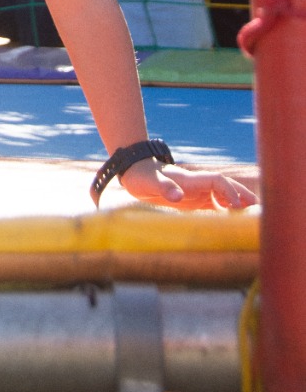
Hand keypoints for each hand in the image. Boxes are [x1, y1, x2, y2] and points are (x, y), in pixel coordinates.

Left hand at [118, 157, 258, 210]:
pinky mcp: (190, 200)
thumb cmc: (141, 176)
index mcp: (190, 179)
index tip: (236, 206)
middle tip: (256, 208)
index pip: (217, 181)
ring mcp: (194, 191)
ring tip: (249, 214)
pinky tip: (229, 220)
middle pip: (225, 186)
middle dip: (240, 194)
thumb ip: (164, 188)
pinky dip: (224, 210)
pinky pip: (212, 204)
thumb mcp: (149, 183)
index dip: (229, 191)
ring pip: (221, 195)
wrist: (134, 171)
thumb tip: (178, 197)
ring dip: (235, 202)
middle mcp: (196, 184)